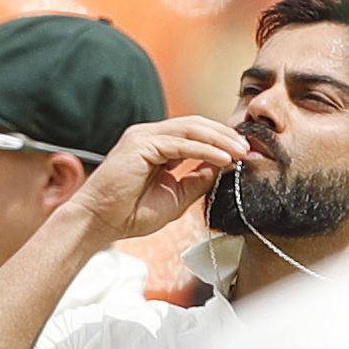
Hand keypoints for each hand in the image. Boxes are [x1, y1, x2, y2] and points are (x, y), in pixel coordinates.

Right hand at [68, 117, 248, 241]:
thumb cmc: (130, 214)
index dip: (221, 141)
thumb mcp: (175, 197)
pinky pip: (180, 143)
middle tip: (249, 149)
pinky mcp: (140, 144)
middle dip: (225, 136)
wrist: (99, 223)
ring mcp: (143, 136)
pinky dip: (205, 149)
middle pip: (196, 126)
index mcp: (157, 146)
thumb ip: (197, 180)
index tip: (244, 154)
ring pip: (190, 129)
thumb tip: (222, 168)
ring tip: (241, 152)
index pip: (195, 134)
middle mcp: (149, 136)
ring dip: (220, 140)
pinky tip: (223, 158)